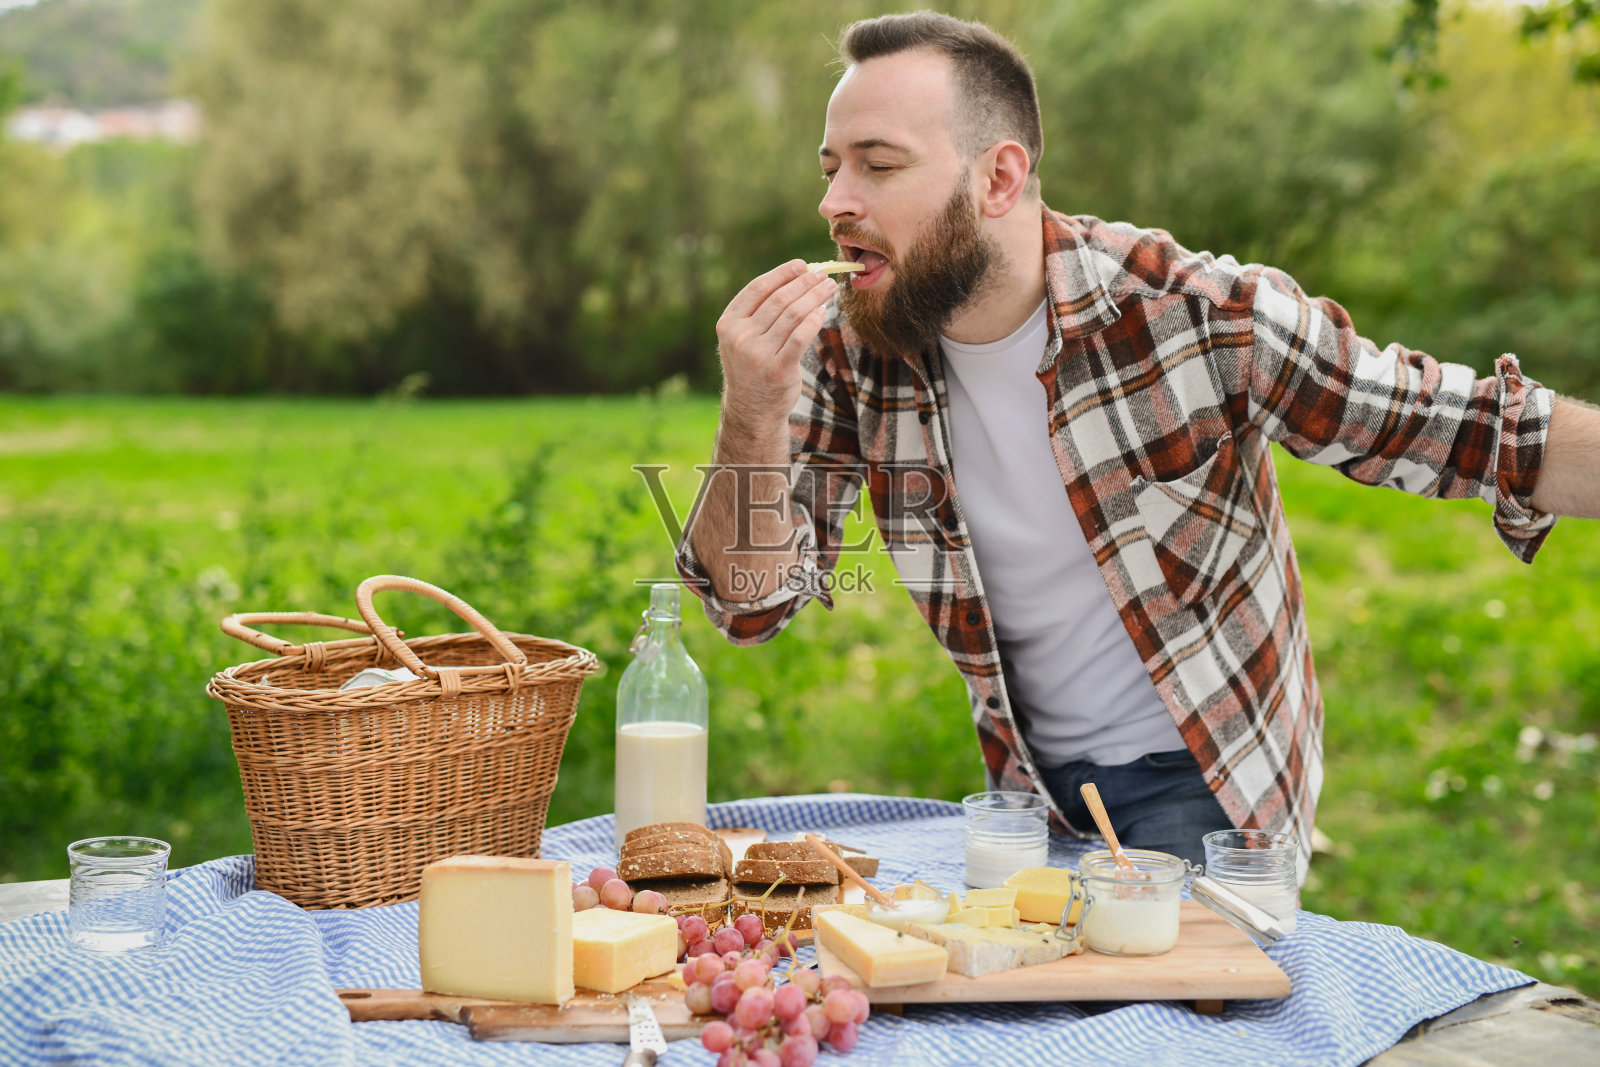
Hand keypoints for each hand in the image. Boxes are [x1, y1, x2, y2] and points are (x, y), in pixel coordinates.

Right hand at [715, 260, 836, 431]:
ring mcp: (758, 354)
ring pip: (793, 315)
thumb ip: (760, 312)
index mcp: (728, 323)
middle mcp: (740, 337)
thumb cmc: (753, 366)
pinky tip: (823, 311)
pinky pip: (801, 336)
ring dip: (815, 297)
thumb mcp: (744, 338)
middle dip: (804, 283)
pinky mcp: (778, 369)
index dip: (782, 274)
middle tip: (823, 274)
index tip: (801, 265)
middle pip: (779, 300)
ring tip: (829, 288)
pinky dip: (815, 320)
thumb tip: (797, 277)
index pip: (758, 289)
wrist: (752, 409)